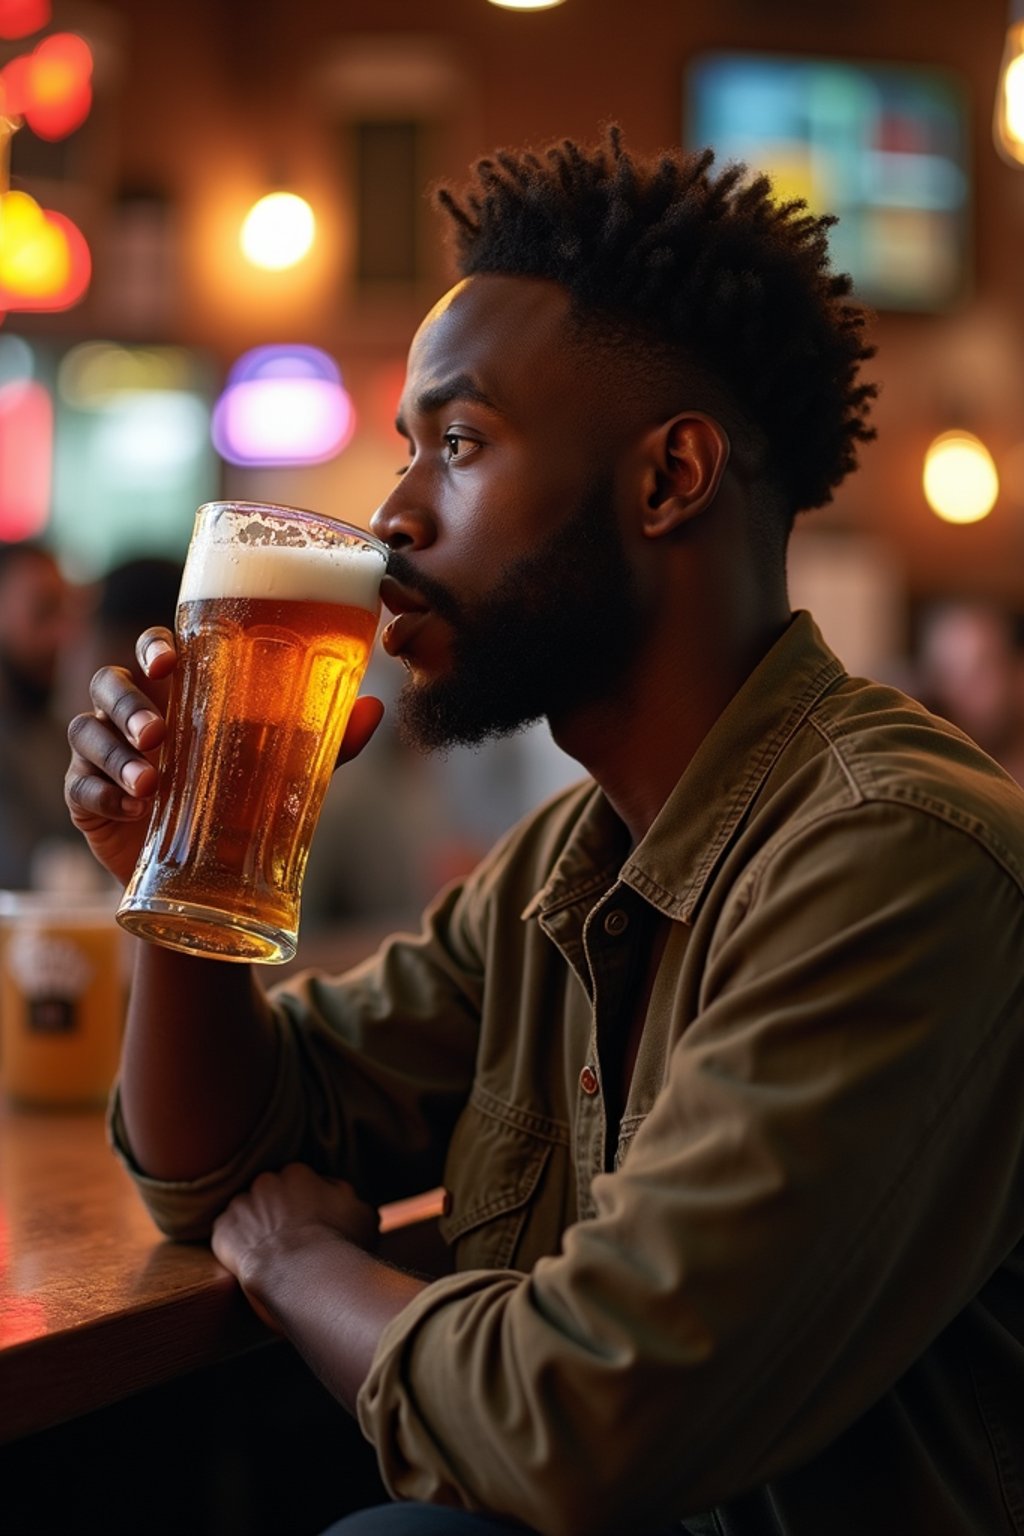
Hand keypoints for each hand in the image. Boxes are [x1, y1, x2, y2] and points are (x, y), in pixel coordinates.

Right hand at [65, 627, 385, 887]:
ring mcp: (105, 753)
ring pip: (87, 730)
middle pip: (110, 682)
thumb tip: (374, 708)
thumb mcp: (287, 772)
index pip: (155, 651)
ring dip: (115, 753)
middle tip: (158, 735)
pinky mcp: (84, 796)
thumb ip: (326, 741)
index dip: (153, 647)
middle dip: (128, 703)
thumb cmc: (243, 803)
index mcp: (180, 695)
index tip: (168, 662)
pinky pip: (79, 784)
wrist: (206, 877)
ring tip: (150, 784)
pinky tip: (132, 811)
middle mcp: (136, 714)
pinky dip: (101, 793)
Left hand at [211, 1164, 379, 1329]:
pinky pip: (228, 1236)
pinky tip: (254, 1264)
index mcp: (297, 1173)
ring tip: (272, 1257)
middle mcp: (265, 1182)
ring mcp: (240, 1205)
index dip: (307, 1205)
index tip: (312, 1225)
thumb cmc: (339, 1244)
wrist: (304, 1274)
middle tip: (292, 1241)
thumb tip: (336, 1193)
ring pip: (248, 1215)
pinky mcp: (222, 1231)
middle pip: (270, 1195)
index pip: (300, 1183)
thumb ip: (345, 1195)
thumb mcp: (362, 1212)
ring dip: (257, 1229)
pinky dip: (237, 1248)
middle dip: (278, 1213)